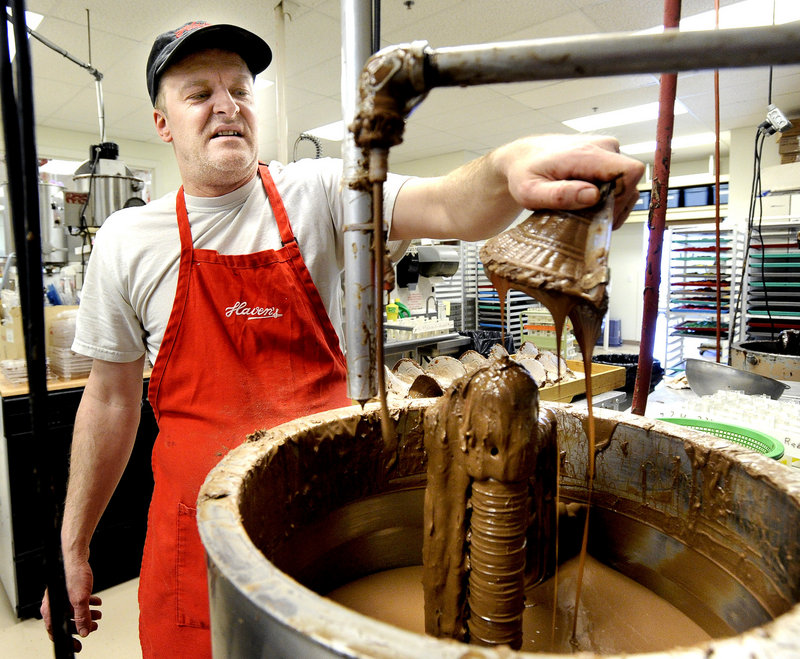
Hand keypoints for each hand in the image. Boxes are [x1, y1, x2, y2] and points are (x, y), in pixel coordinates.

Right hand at [41, 557, 101, 652]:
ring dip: (86, 615)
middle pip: (66, 622)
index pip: (56, 631)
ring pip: (73, 612)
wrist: (76, 554)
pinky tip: (97, 602)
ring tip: (99, 615)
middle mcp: (53, 603)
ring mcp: (60, 596)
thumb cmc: (74, 573)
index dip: (68, 640)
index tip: (77, 646)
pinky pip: (76, 602)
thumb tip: (84, 632)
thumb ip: (82, 617)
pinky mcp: (69, 589)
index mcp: (51, 609)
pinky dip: (87, 604)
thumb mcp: (80, 599)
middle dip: (81, 626)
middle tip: (93, 628)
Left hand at [496, 134, 645, 227]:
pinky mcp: (607, 157)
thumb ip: (560, 195)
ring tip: (584, 210)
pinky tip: (587, 203)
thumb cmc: (524, 173)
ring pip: (627, 185)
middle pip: (631, 183)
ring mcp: (607, 150)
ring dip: (611, 204)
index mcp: (586, 154)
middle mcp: (603, 146)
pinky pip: (620, 182)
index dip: (622, 197)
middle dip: (614, 206)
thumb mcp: (531, 192)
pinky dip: (608, 198)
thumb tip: (593, 196)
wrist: (523, 157)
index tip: (601, 212)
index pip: (630, 172)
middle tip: (587, 218)